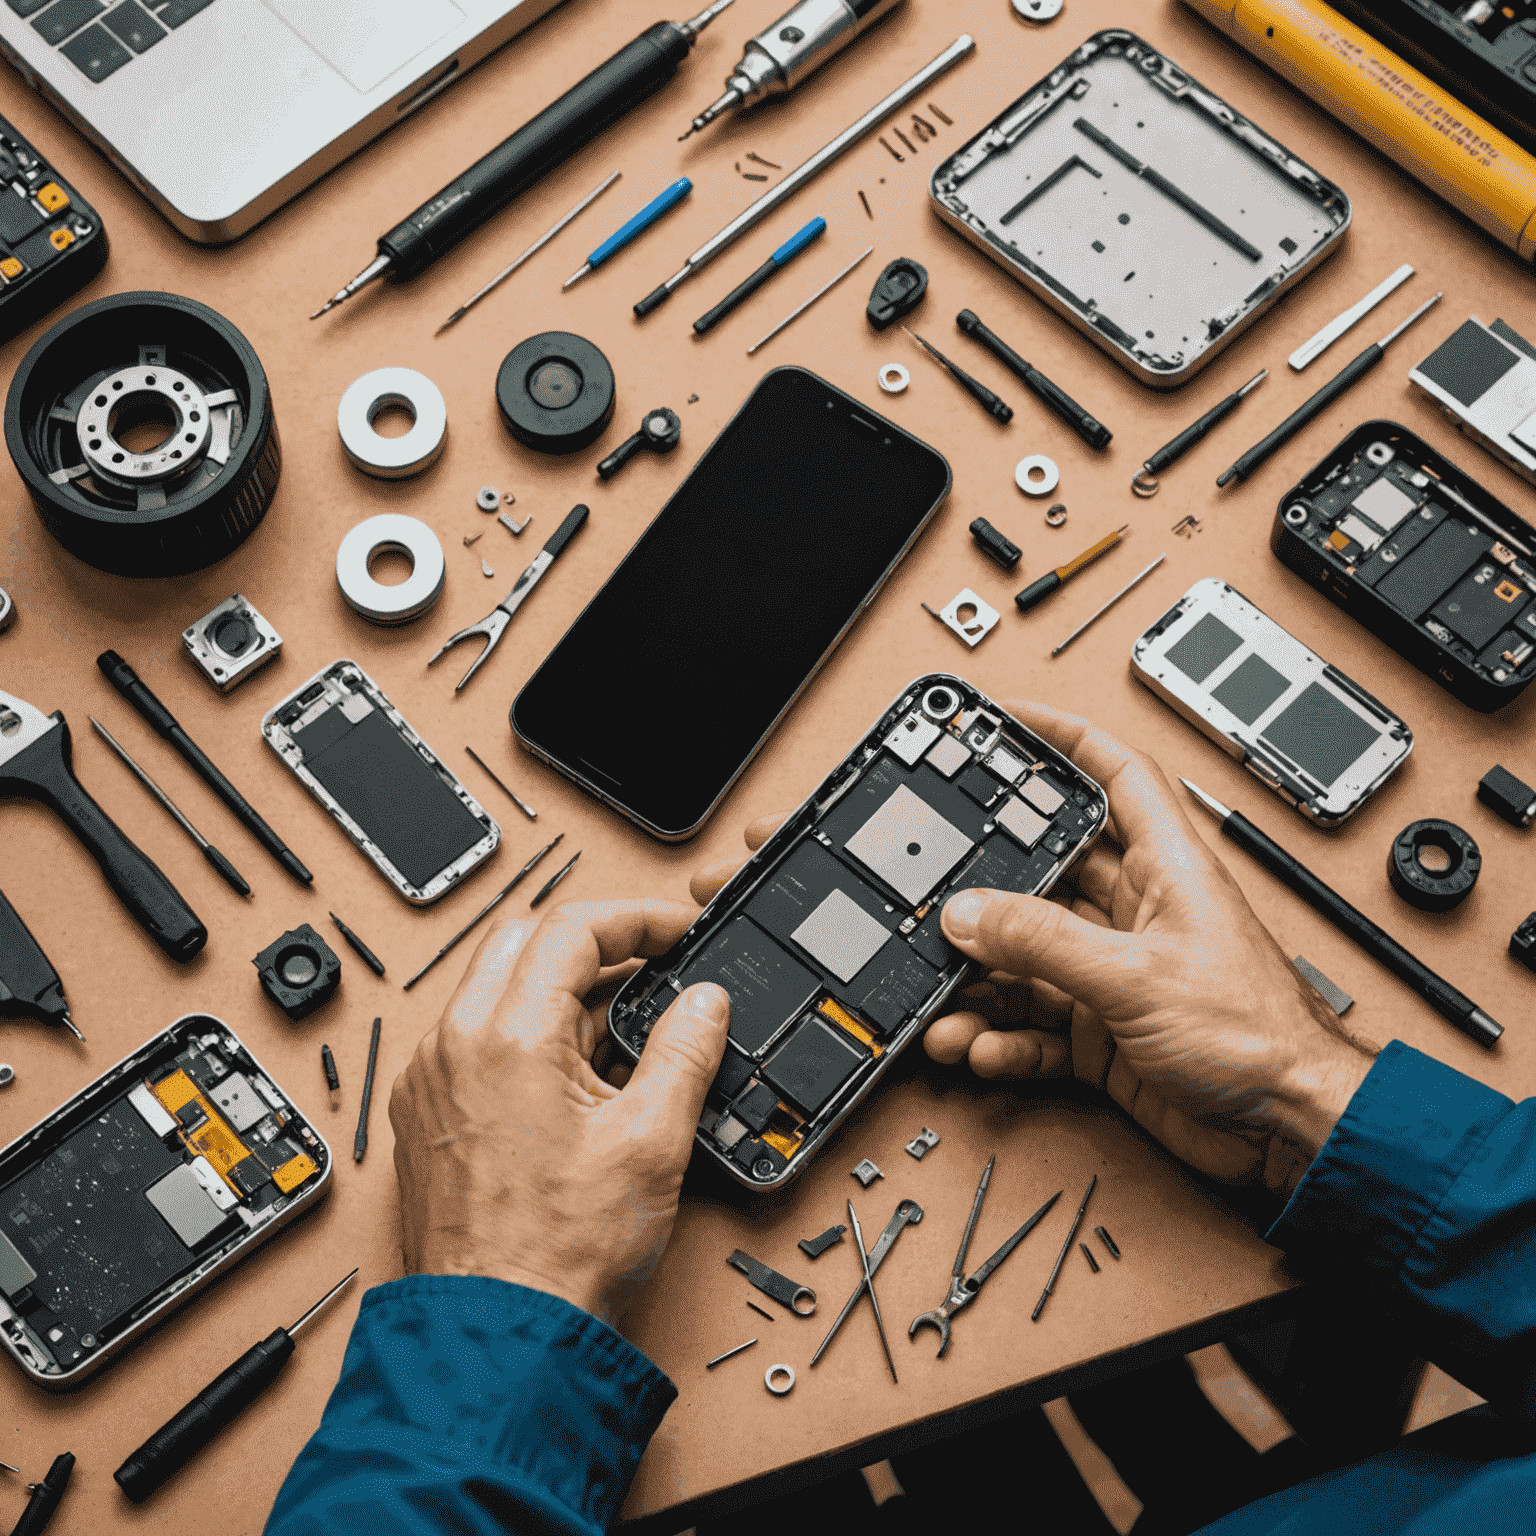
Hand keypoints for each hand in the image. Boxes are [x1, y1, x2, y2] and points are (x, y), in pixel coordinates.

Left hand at [390, 900, 728, 1326]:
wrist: (500, 1334)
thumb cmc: (557, 1255)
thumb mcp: (651, 1140)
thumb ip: (685, 1052)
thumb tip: (704, 1003)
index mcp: (505, 1036)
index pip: (572, 928)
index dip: (637, 918)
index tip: (676, 931)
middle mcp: (453, 1045)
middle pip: (525, 941)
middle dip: (596, 942)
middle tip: (652, 964)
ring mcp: (433, 1079)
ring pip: (498, 986)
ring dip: (564, 988)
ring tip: (627, 1031)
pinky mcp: (429, 1113)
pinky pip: (480, 1036)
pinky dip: (532, 1030)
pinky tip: (582, 1073)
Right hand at [925, 701, 1376, 1195]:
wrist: (1290, 1129)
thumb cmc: (1260, 1038)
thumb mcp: (1137, 976)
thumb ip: (1045, 942)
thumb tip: (972, 913)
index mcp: (1164, 870)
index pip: (1115, 776)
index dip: (1065, 739)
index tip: (1011, 720)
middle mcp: (1137, 914)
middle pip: (1048, 875)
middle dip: (989, 885)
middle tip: (934, 886)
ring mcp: (1118, 974)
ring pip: (1029, 961)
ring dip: (983, 983)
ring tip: (943, 1000)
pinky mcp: (1106, 1032)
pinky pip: (1034, 1024)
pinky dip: (1002, 1037)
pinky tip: (979, 1045)